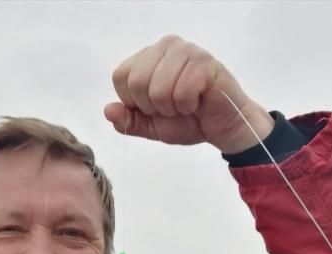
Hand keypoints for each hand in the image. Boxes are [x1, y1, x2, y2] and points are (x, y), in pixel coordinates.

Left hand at [104, 34, 273, 153]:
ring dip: (172, 108)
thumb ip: (129, 121)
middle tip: (172, 108)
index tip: (154, 108)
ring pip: (158, 89)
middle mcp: (166, 47)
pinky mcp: (204, 62)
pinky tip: (198, 102)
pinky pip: (181, 92)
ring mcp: (186, 51)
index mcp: (149, 57)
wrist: (223, 128)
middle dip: (152, 107)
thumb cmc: (190, 121)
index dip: (134, 102)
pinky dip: (188, 106)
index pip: (121, 76)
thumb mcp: (152, 127)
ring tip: (186, 104)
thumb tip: (108, 111)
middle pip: (136, 81)